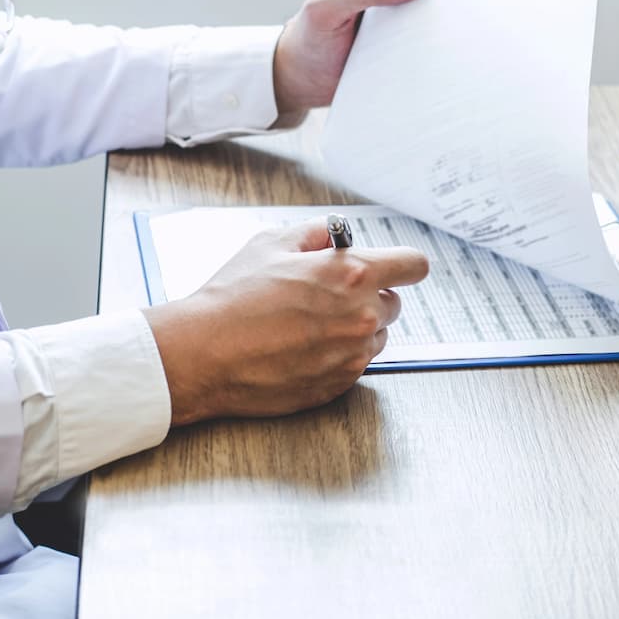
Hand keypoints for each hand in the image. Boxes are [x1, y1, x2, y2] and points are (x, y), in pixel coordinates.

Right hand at [144, 219, 429, 424]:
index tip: (400, 267)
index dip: (405, 264)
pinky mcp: (339, 383)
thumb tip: (334, 236)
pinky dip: (338, 354)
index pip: (413, 265)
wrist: (205, 352)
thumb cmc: (234, 298)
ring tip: (310, 323)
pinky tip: (303, 347)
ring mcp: (353, 354)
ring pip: (376, 336)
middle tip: (331, 295)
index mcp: (352, 274)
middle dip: (370, 295)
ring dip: (355, 328)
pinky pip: (355, 363)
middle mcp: (361, 316)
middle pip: (394, 303)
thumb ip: (315, 234)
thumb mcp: (272, 244)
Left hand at [270, 0, 428, 123]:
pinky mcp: (401, 22)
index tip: (390, 12)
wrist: (309, 78)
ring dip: (418, 22)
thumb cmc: (311, 40)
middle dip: (416, 3)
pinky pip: (426, 24)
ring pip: (429, 2)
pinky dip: (419, 36)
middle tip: (388, 28)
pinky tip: (401, 47)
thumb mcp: (328, 9)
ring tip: (391, 39)